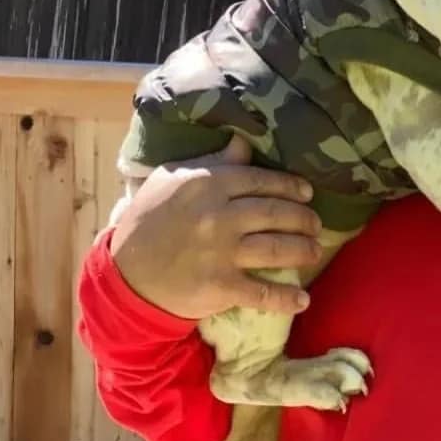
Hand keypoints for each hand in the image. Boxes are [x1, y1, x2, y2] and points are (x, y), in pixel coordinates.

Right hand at [110, 134, 322, 319]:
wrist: (125, 274)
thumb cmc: (150, 220)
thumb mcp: (173, 180)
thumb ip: (213, 163)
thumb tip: (244, 141)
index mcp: (208, 184)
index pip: (262, 180)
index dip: (291, 186)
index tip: (307, 194)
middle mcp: (219, 215)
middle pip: (277, 213)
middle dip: (304, 219)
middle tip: (316, 224)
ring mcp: (222, 252)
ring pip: (278, 248)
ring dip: (304, 250)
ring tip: (314, 250)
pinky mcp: (221, 286)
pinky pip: (263, 292)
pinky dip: (287, 298)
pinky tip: (303, 299)